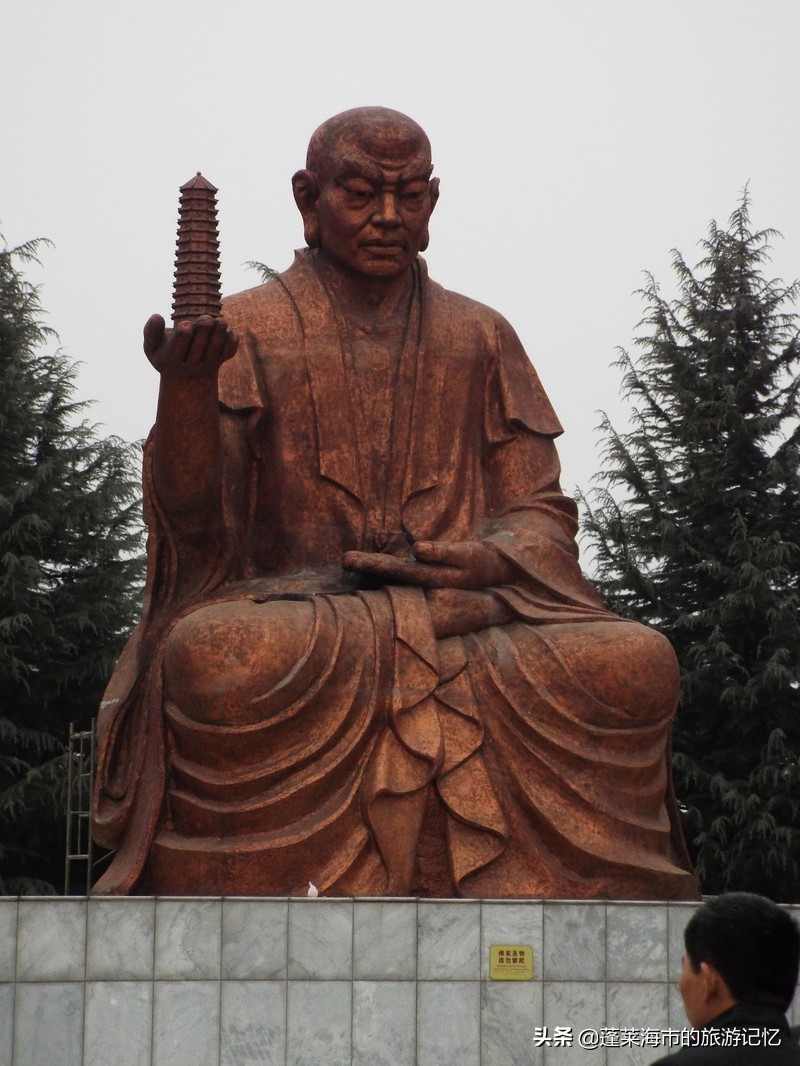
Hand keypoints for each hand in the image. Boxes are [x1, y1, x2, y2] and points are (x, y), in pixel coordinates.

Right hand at [143, 314, 237, 379]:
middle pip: (201, 344)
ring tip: (220, 321)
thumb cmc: (166, 354)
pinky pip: (230, 350)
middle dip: (205, 327)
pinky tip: (228, 331)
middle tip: (206, 319)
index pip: (180, 345)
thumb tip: (156, 316)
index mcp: (172, 359)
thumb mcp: (152, 347)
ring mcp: (207, 363)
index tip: (187, 325)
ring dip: (221, 331)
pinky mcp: (221, 360)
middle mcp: (191, 364)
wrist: (186, 379)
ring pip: (217, 346)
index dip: (185, 331)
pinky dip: (232, 340)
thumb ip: (150, 332)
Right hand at [343, 540, 513, 589]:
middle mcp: (429, 578)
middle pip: (394, 573)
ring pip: (415, 571)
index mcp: (419, 575)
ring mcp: (446, 572)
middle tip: (343, 560)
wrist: (504, 570)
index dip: (364, 568)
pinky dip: (433, 553)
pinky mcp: (466, 558)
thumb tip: (385, 549)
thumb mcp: (438, 563)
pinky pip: (447, 555)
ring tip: (363, 561)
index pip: (386, 572)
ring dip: (389, 567)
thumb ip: (414, 559)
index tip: (341, 561)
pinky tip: (417, 550)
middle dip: (369, 567)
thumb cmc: (464, 567)